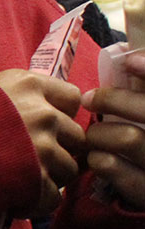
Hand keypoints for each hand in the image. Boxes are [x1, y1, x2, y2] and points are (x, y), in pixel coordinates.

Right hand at [0, 69, 85, 214]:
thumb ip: (17, 100)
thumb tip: (40, 114)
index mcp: (28, 85)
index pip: (72, 98)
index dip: (60, 114)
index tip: (43, 125)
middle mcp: (42, 113)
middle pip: (75, 136)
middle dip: (58, 149)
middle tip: (30, 159)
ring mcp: (44, 147)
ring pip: (68, 169)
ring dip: (48, 178)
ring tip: (18, 180)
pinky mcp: (38, 180)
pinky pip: (52, 197)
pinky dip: (35, 202)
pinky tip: (13, 197)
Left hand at [81, 49, 144, 209]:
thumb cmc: (144, 153)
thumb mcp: (143, 120)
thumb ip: (141, 97)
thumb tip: (130, 60)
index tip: (129, 61)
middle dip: (114, 100)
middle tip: (90, 99)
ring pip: (129, 138)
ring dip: (101, 133)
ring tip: (93, 135)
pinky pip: (115, 168)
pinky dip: (98, 159)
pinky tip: (97, 158)